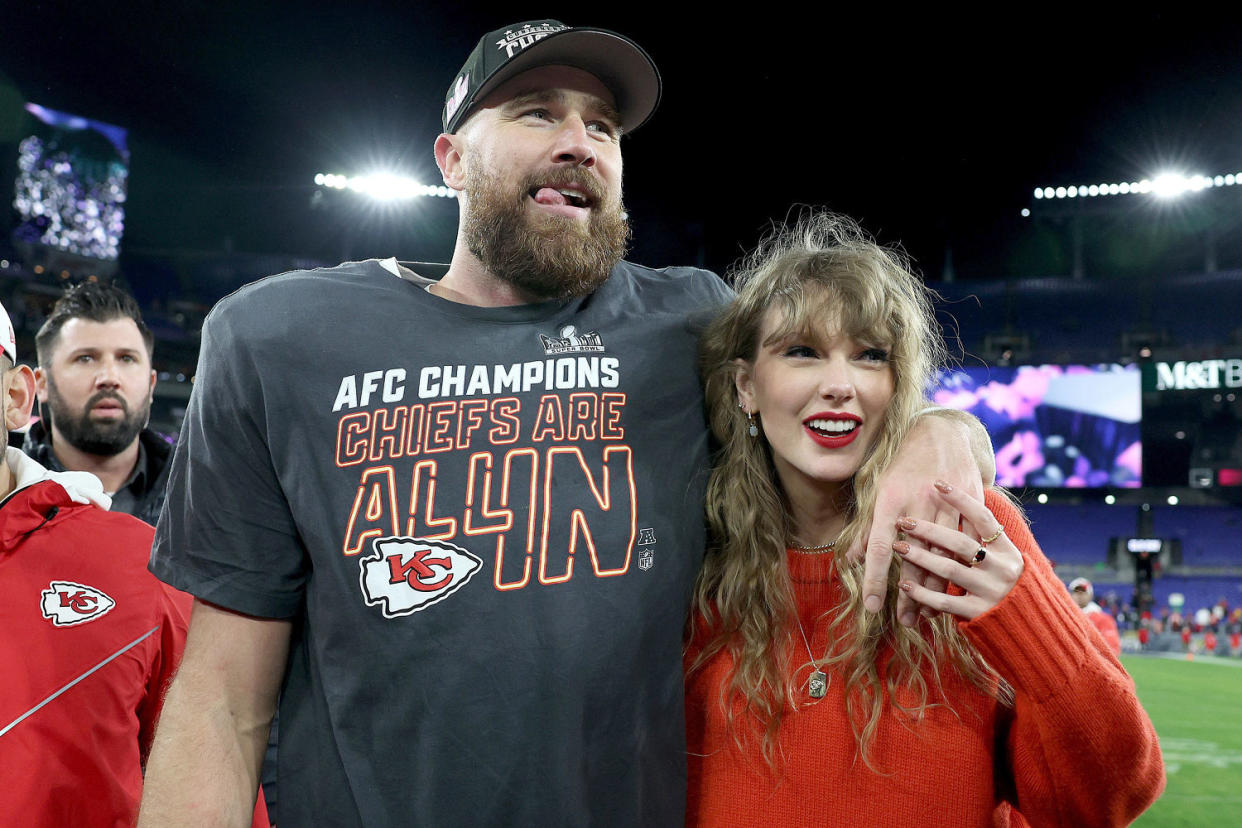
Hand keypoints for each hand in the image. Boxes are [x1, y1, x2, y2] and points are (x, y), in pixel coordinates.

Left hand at [850, 411, 987, 622]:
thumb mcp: (878, 491)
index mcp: (890, 500)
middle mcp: (918, 503)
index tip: (872, 607)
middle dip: (909, 594)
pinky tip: (953, 591)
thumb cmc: (902, 465)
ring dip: (935, 588)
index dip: (876, 579)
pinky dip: (960, 568)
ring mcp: (946, 504)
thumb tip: (852, 560)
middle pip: (914, 558)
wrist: (942, 433)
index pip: (879, 548)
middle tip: (904, 622)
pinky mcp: (970, 504)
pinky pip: (966, 544)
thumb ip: (867, 528)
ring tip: (926, 615)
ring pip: (943, 555)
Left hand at [893, 480, 1023, 619]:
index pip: (983, 518)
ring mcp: (991, 591)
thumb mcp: (1003, 558)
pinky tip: (905, 585)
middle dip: (929, 530)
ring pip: (950, 570)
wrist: (1030, 625)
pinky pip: (945, 602)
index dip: (961, 499)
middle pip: (960, 543)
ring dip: (920, 558)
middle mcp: (1001, 568)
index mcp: (1006, 550)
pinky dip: (923, 593)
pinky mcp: (979, 613)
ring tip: (897, 548)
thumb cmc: (1005, 585)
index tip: (938, 483)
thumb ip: (983, 539)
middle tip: (903, 521)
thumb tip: (956, 510)